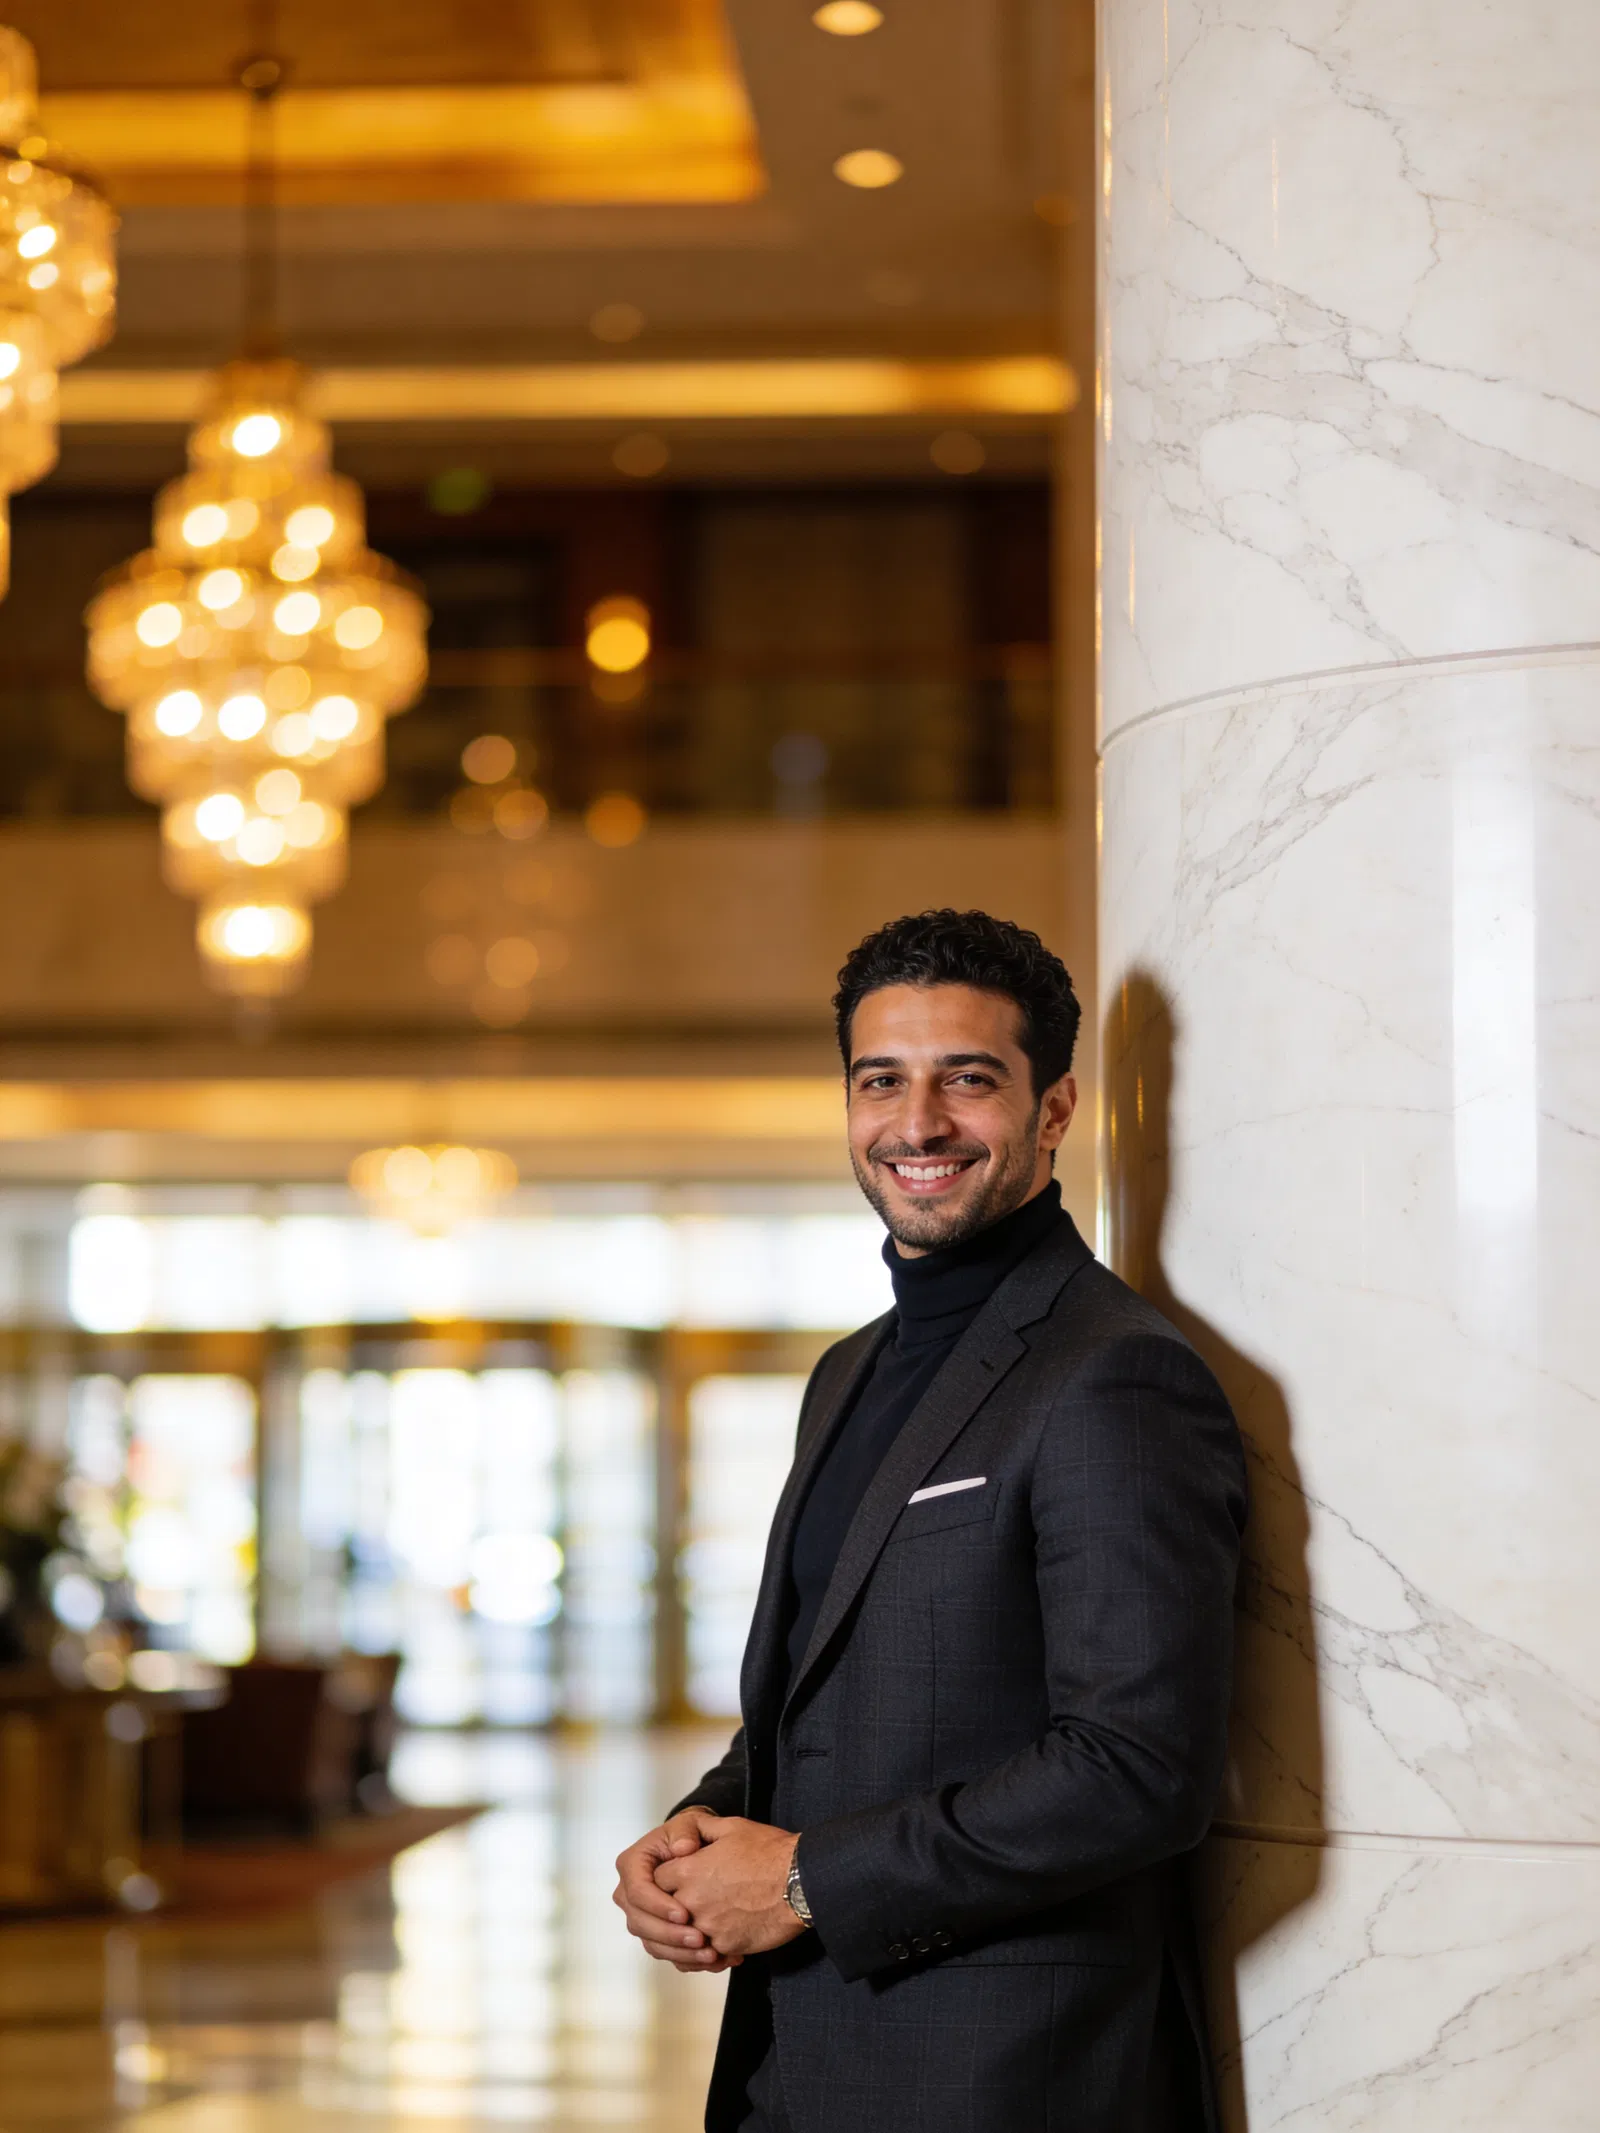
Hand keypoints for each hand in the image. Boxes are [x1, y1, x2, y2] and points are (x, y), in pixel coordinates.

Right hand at [613, 1809, 741, 1972]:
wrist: (699, 1853)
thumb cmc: (692, 1835)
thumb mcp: (691, 1823)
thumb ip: (686, 1829)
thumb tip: (682, 1848)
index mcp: (633, 1864)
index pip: (637, 1890)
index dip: (658, 1905)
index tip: (685, 1913)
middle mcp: (630, 1894)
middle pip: (640, 1922)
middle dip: (670, 1934)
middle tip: (699, 1939)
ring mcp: (641, 1916)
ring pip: (652, 1943)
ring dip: (680, 1952)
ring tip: (710, 1954)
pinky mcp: (655, 1934)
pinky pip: (665, 1954)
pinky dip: (688, 1960)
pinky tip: (713, 1960)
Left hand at [653, 1816, 807, 1959]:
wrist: (800, 1882)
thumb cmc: (769, 1852)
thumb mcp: (732, 1827)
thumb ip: (702, 1830)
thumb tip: (689, 1836)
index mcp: (689, 1870)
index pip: (657, 1880)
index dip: (668, 1877)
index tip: (680, 1877)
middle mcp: (692, 1901)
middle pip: (668, 1910)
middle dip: (677, 1905)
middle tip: (695, 1900)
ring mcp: (708, 1927)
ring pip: (686, 1935)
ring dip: (693, 1929)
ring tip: (711, 1920)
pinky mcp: (726, 1946)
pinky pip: (708, 1951)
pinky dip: (713, 1946)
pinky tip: (726, 1935)